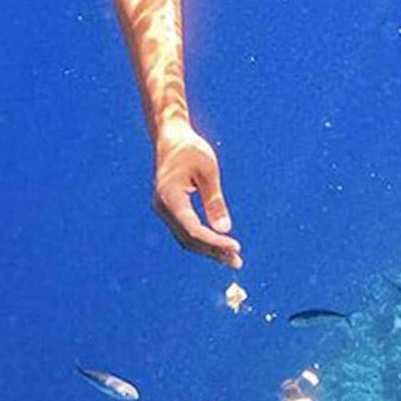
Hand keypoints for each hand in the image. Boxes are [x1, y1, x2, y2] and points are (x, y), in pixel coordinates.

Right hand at [152, 123, 243, 269]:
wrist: (170, 138)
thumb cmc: (190, 150)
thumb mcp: (208, 170)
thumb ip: (214, 200)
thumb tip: (224, 229)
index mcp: (169, 198)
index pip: (193, 230)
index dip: (214, 243)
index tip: (236, 247)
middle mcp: (162, 208)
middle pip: (188, 239)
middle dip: (213, 252)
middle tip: (238, 262)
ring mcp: (164, 210)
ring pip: (186, 238)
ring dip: (208, 250)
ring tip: (232, 259)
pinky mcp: (170, 210)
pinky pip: (186, 230)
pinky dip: (203, 240)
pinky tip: (219, 246)